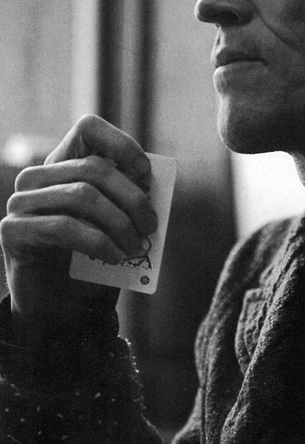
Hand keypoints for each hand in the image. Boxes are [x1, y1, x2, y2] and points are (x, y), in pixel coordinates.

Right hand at [0, 115, 157, 346]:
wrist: (62, 314)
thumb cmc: (94, 264)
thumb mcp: (116, 225)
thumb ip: (127, 199)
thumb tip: (149, 185)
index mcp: (63, 166)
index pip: (87, 129)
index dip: (120, 144)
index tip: (145, 172)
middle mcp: (38, 178)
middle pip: (93, 168)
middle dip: (132, 198)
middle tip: (151, 226)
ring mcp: (20, 203)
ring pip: (82, 195)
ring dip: (120, 223)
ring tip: (138, 247)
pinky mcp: (12, 231)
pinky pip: (64, 226)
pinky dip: (98, 242)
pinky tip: (116, 258)